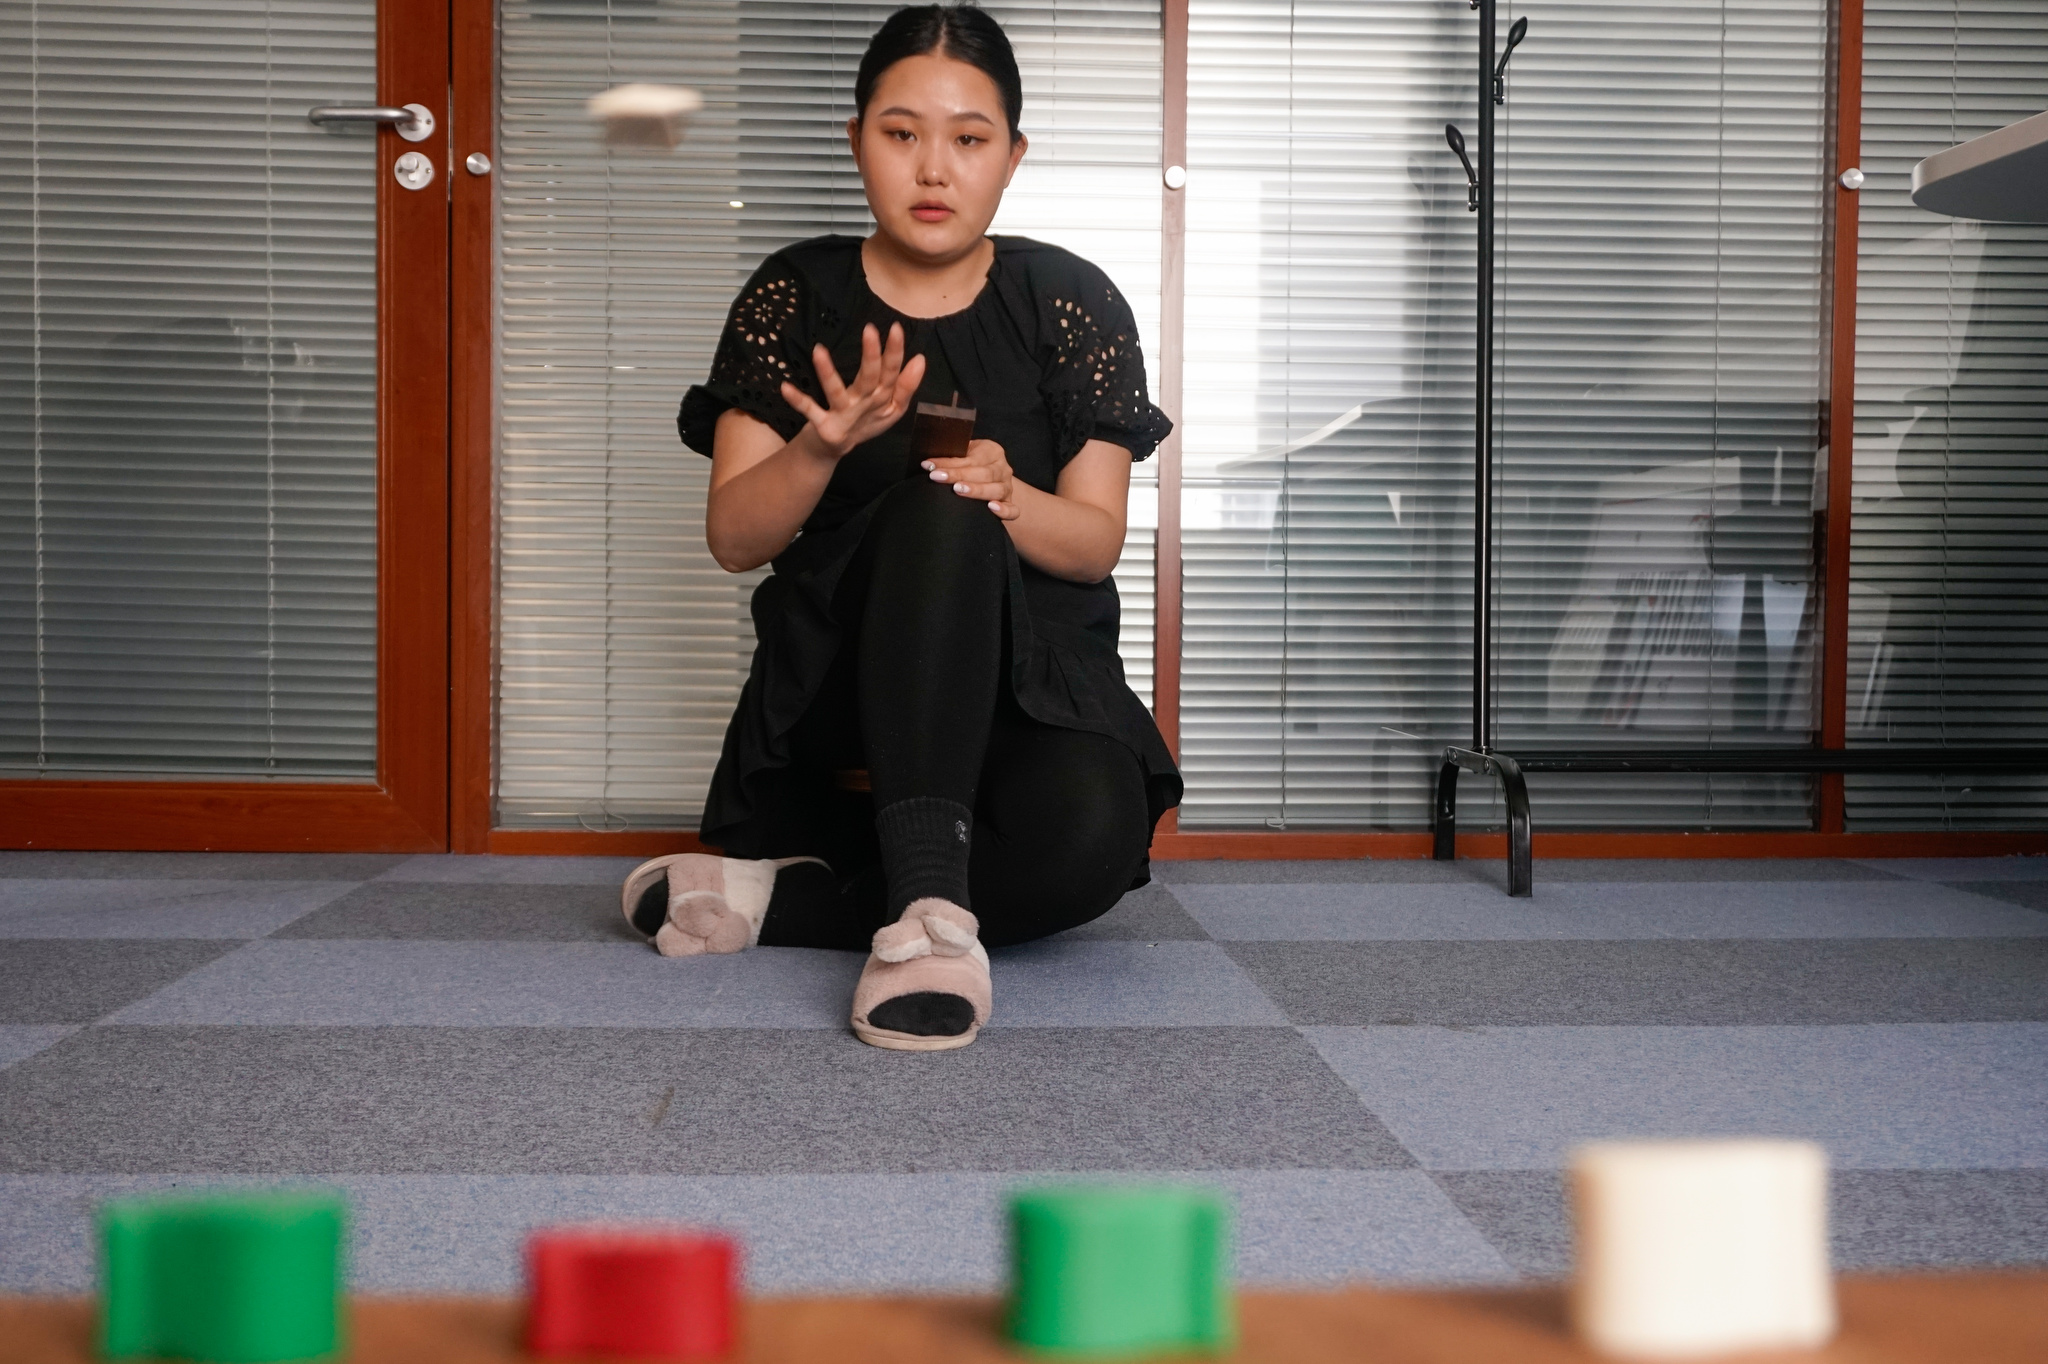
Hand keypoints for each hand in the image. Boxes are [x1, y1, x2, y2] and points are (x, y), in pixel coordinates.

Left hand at [780, 323, 925, 457]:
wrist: (836, 446)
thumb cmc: (866, 420)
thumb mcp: (893, 407)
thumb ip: (907, 385)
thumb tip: (920, 359)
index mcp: (881, 398)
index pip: (891, 372)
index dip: (895, 352)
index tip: (896, 328)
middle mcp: (864, 405)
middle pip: (869, 379)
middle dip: (871, 356)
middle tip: (869, 330)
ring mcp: (842, 415)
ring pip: (836, 393)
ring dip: (827, 374)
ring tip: (818, 351)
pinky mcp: (824, 425)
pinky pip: (810, 411)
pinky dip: (798, 401)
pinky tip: (784, 387)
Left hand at [925, 438, 1018, 520]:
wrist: (992, 477)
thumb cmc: (971, 465)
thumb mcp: (965, 455)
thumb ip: (953, 456)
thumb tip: (927, 462)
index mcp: (992, 451)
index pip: (970, 458)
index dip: (948, 462)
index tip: (928, 466)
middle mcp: (1003, 469)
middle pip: (983, 473)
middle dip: (958, 475)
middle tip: (937, 477)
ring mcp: (1008, 487)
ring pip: (996, 489)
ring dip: (976, 490)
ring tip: (958, 490)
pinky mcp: (1009, 503)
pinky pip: (1012, 510)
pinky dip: (1004, 510)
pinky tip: (991, 508)